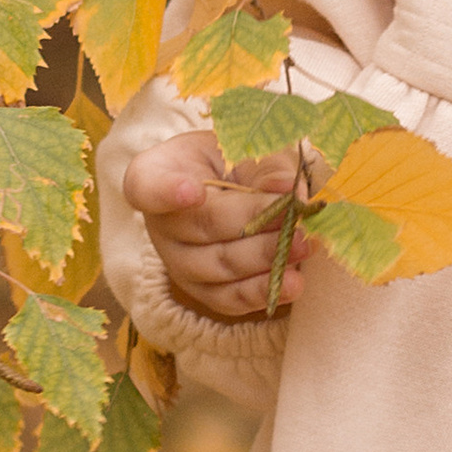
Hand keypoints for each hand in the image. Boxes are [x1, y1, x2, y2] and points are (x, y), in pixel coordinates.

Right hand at [127, 130, 312, 322]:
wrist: (231, 195)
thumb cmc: (231, 164)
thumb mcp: (244, 152)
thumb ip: (265, 168)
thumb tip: (289, 190)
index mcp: (155, 176)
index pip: (147, 186)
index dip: (169, 191)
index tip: (194, 191)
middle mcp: (160, 225)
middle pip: (204, 226)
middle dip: (253, 221)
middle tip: (293, 215)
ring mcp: (178, 264)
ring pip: (221, 266)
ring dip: (267, 257)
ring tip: (304, 244)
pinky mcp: (204, 293)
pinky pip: (231, 299)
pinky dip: (265, 291)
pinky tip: (294, 282)